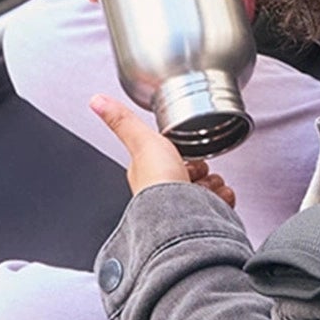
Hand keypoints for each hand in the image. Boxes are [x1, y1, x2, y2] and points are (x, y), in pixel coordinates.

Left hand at [87, 94, 234, 205]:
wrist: (179, 215)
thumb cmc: (158, 183)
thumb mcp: (141, 140)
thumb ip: (122, 121)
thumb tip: (96, 101)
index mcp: (149, 175)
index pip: (170, 159)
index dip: (179, 153)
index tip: (180, 152)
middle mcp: (165, 195)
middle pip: (193, 172)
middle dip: (199, 170)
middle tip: (191, 172)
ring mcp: (186, 208)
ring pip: (209, 186)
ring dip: (212, 184)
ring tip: (203, 188)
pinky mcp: (205, 218)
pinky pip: (222, 201)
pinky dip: (222, 198)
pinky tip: (214, 199)